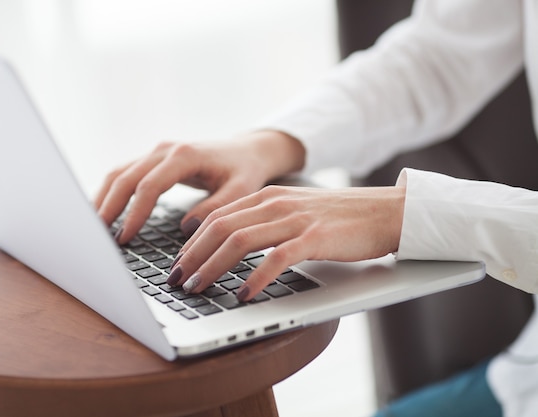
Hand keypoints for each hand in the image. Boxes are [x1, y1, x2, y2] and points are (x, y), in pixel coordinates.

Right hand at [94, 130, 304, 243]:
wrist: (247, 151)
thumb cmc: (245, 171)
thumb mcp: (241, 190)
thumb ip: (216, 207)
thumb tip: (186, 229)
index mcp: (184, 156)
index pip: (149, 186)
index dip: (134, 213)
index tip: (124, 238)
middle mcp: (165, 150)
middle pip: (125, 177)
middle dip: (108, 207)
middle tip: (97, 236)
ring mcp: (157, 153)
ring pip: (119, 173)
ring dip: (104, 199)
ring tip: (93, 228)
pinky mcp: (154, 160)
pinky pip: (125, 174)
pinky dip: (111, 193)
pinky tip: (104, 213)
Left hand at [170, 185, 405, 300]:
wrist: (387, 211)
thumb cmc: (340, 218)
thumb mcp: (295, 213)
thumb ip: (266, 222)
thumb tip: (234, 246)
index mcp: (267, 197)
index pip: (216, 217)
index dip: (192, 242)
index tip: (178, 263)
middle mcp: (275, 204)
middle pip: (219, 228)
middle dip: (192, 256)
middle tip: (177, 280)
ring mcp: (294, 219)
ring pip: (239, 240)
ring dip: (213, 267)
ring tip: (198, 288)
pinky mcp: (315, 238)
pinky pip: (276, 258)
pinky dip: (255, 278)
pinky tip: (243, 294)